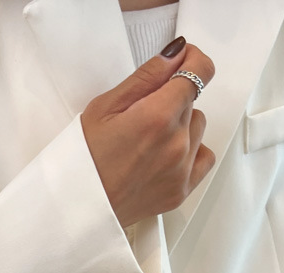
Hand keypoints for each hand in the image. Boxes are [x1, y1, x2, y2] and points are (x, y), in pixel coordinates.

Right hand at [81, 40, 215, 228]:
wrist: (78, 207)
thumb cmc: (83, 159)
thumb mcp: (104, 108)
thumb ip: (146, 78)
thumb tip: (176, 55)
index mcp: (157, 116)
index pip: (199, 71)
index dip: (192, 60)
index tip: (181, 63)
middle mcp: (176, 143)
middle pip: (193, 101)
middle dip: (172, 101)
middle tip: (140, 119)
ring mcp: (181, 169)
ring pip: (199, 128)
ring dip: (181, 127)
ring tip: (148, 143)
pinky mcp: (181, 190)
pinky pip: (204, 157)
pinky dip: (192, 152)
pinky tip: (166, 157)